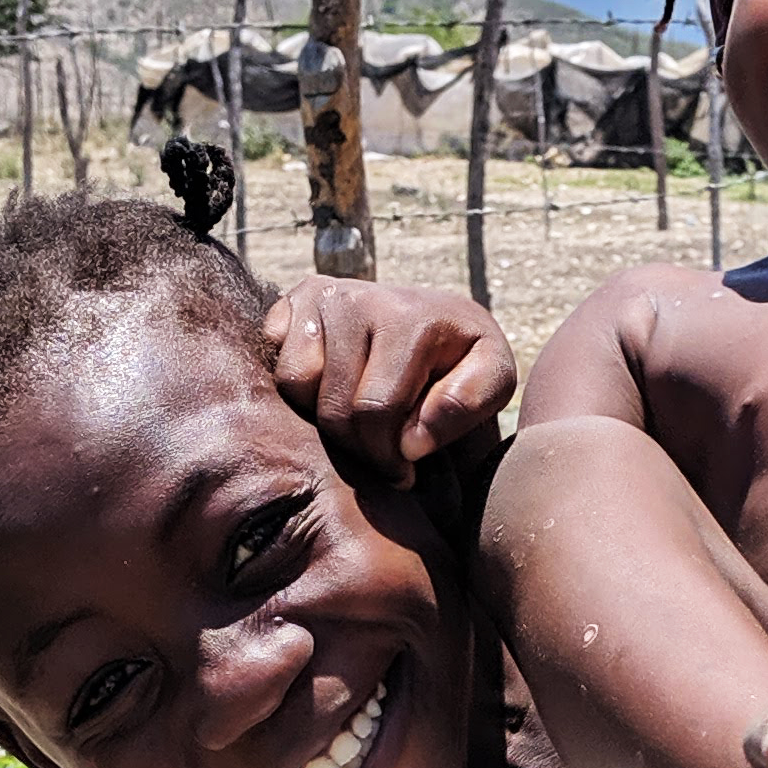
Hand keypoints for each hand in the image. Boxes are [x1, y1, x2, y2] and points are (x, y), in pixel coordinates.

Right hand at [265, 279, 515, 486]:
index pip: (375, 409)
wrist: (437, 323)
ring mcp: (317, 297)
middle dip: (358, 450)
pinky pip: (273, 366)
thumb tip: (411, 440)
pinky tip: (332, 396)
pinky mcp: (288, 304)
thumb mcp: (494, 379)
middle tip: (383, 461)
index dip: (388, 455)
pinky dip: (298, 393)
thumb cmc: (464, 360)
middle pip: (332, 406)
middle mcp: (356, 296)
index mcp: (409, 316)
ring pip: (295, 386)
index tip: (407, 471)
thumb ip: (467, 405)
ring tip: (360, 426)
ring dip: (324, 420)